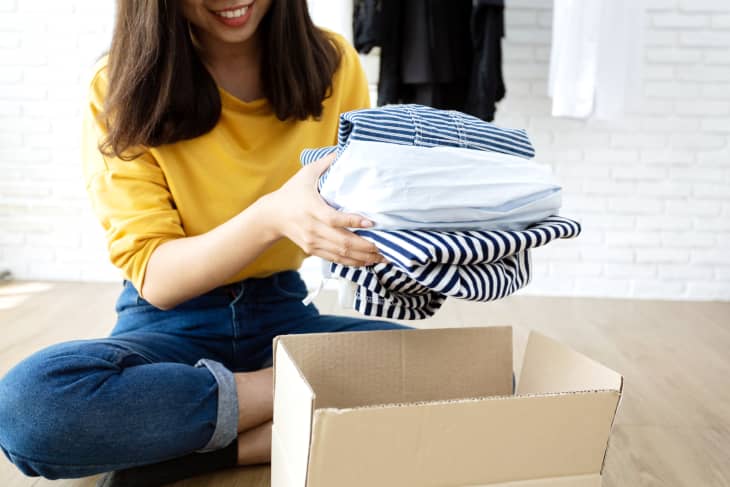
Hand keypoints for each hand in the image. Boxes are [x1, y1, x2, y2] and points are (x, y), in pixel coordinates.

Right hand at [259, 153, 386, 266]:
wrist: (271, 216)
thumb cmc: (292, 192)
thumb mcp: (306, 173)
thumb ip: (326, 162)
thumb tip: (344, 148)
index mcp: (312, 209)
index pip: (334, 219)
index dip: (353, 222)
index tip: (371, 222)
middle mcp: (313, 228)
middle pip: (342, 242)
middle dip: (365, 247)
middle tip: (384, 247)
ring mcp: (313, 242)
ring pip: (341, 254)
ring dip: (362, 258)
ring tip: (381, 257)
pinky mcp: (312, 250)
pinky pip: (335, 259)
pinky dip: (352, 263)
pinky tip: (366, 262)